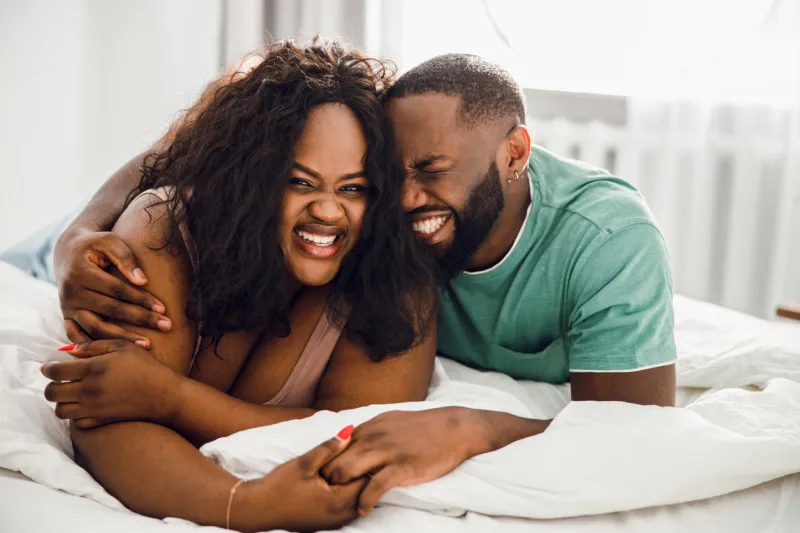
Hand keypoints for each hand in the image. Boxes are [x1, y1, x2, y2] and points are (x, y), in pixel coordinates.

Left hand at [41, 340, 179, 427]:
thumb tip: (71, 352)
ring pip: (60, 410)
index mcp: (92, 369)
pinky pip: (76, 422)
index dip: (47, 368)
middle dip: (51, 385)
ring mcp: (93, 409)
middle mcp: (88, 390)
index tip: (51, 366)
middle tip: (60, 381)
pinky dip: (76, 415)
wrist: (164, 394)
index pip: (54, 371)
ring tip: (71, 394)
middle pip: (51, 392)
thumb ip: (94, 346)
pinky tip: (85, 406)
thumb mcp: (123, 346)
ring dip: (61, 401)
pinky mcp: (100, 421)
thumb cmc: (146, 367)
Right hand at [54, 229, 170, 347]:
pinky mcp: (66, 317)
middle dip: (140, 319)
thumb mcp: (109, 242)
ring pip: (95, 328)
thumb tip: (142, 281)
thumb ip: (125, 258)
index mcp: (80, 272)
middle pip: (110, 310)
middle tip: (166, 326)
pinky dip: (94, 347)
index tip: (164, 308)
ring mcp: (67, 307)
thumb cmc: (95, 246)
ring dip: (122, 338)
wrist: (68, 253)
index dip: (141, 299)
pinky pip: (77, 337)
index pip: (117, 290)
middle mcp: (70, 292)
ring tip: (147, 344)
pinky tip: (114, 353)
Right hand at [236, 426, 367, 532]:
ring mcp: (334, 522)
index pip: (367, 481)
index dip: (368, 463)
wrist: (257, 509)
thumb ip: (329, 447)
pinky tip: (338, 480)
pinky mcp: (327, 523)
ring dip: (356, 484)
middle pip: (365, 492)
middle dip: (365, 473)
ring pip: (357, 501)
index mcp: (337, 501)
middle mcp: (339, 516)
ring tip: (350, 465)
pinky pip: (347, 508)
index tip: (365, 448)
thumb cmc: (279, 485)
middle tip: (360, 454)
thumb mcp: (305, 462)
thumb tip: (350, 431)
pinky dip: (348, 493)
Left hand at [321, 407, 485, 513]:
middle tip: (329, 497)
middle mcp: (371, 438)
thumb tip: (352, 440)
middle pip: (333, 461)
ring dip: (341, 491)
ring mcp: (385, 452)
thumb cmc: (424, 427)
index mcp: (368, 428)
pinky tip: (363, 509)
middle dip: (328, 481)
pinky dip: (364, 501)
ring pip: (346, 471)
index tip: (325, 482)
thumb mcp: (390, 421)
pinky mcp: (400, 467)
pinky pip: (374, 487)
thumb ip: (370, 432)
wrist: (454, 428)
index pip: (333, 447)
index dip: (326, 466)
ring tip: (342, 504)